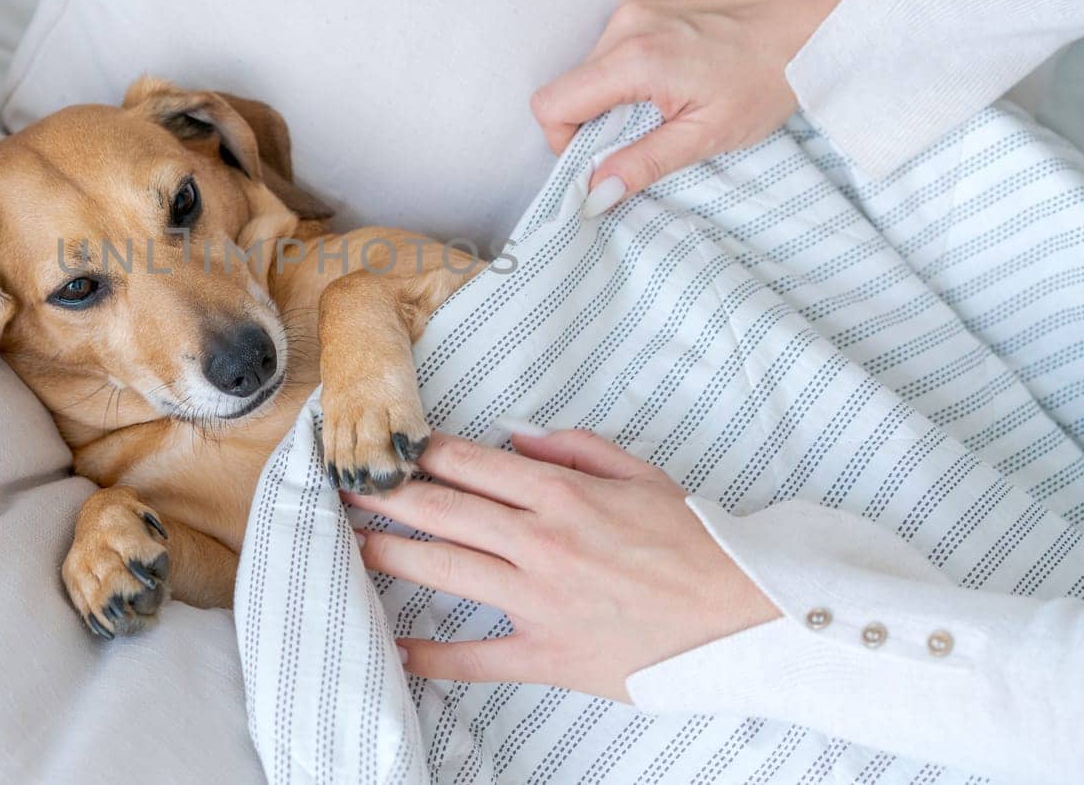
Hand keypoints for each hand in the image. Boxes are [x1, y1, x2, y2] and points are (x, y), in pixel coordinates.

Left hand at [344, 430, 777, 701]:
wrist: (748, 615)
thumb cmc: (699, 543)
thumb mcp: (642, 474)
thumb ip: (574, 449)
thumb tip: (514, 439)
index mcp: (562, 492)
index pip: (468, 463)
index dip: (419, 453)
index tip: (388, 447)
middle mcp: (540, 540)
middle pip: (441, 510)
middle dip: (386, 495)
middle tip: (346, 487)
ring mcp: (539, 600)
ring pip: (444, 570)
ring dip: (389, 555)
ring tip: (350, 544)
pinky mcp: (548, 653)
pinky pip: (474, 656)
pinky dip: (429, 656)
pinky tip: (392, 648)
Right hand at [531, 0, 862, 213]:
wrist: (809, 21)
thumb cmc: (768, 77)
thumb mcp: (707, 135)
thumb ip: (644, 163)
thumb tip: (596, 193)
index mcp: (635, 58)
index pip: (553, 103)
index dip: (565, 141)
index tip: (604, 157)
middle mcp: (625, 24)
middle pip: (569, 88)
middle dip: (594, 123)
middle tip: (647, 134)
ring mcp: (633, 8)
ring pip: (588, 71)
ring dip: (613, 99)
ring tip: (666, 105)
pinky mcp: (643, 3)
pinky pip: (610, 50)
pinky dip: (626, 76)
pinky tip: (670, 82)